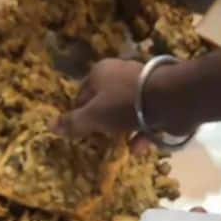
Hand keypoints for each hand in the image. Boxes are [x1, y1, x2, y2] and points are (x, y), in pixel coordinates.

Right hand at [50, 59, 195, 137]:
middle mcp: (120, 73)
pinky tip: (137, 148)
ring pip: (126, 109)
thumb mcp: (93, 116)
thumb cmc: (124, 104)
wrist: (171, 99)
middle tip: (98, 139)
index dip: (77, 113)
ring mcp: (142, 85)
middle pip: (104, 100)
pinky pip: (145, 118)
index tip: (78, 132)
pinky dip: (141, 133)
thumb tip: (49, 126)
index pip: (81, 93)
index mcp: (100, 72)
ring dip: (121, 127)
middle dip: (101, 120)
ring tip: (117, 144)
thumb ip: (72, 123)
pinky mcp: (161, 97)